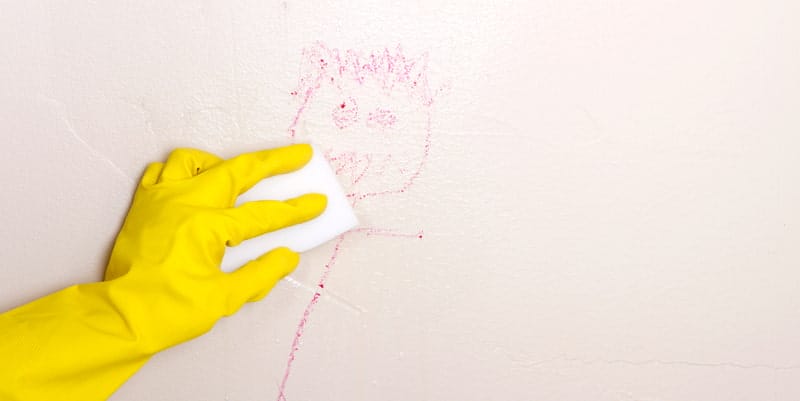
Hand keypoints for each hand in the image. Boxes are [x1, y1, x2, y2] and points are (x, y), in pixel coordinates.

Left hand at [105, 144, 326, 352]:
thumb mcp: (224, 299)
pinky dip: (184, 171)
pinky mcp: (144, 204)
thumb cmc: (169, 310)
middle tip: (299, 155)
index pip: (262, 214)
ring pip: (195, 161)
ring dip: (222, 162)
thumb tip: (287, 257)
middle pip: (238, 170)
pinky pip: (163, 171)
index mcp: (207, 226)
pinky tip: (196, 182)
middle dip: (274, 162)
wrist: (121, 316)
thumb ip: (261, 275)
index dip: (294, 210)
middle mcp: (185, 203)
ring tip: (239, 172)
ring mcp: (162, 199)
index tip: (317, 203)